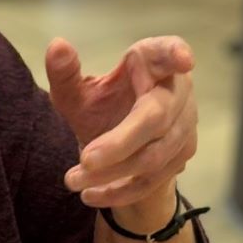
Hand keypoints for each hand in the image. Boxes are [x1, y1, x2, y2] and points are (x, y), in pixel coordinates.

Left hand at [45, 36, 197, 211]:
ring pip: (154, 155)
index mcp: (152, 62)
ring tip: (72, 180)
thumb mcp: (77, 92)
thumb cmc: (100, 106)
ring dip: (112, 172)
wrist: (116, 146)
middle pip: (155, 118)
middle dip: (119, 143)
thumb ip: (64, 72)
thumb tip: (56, 45)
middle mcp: (176, 91)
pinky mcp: (181, 156)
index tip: (183, 60)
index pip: (169, 52)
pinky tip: (90, 196)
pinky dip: (120, 192)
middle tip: (84, 160)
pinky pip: (153, 179)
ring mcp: (185, 125)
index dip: (177, 54)